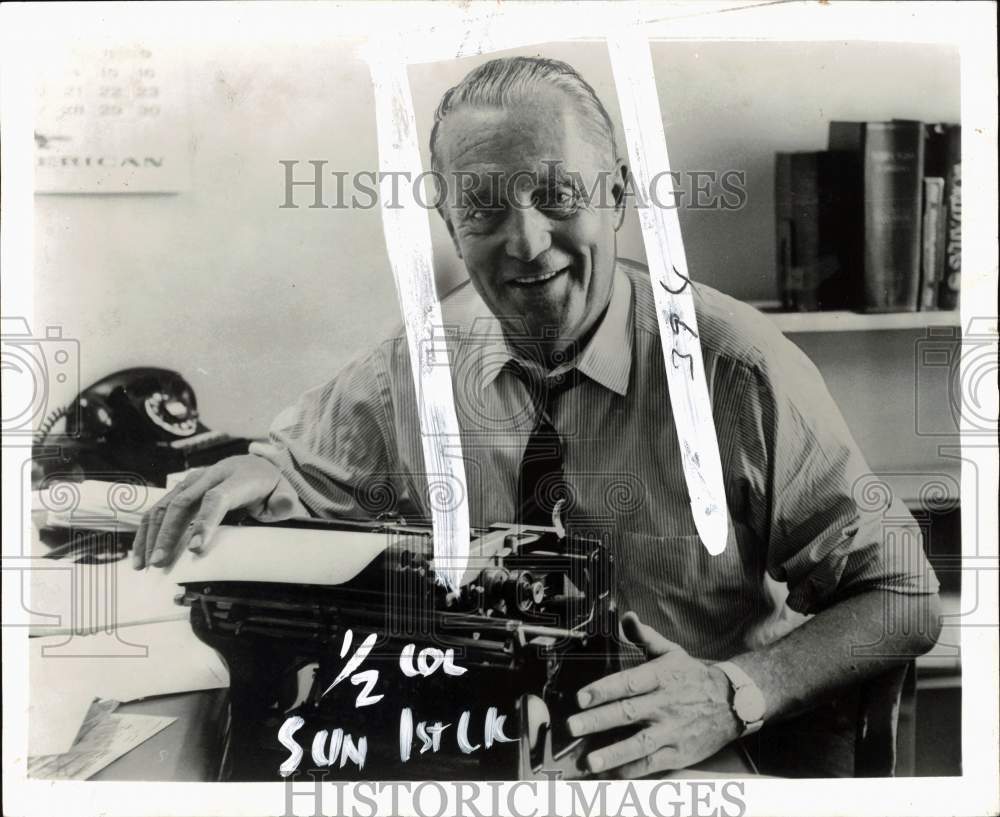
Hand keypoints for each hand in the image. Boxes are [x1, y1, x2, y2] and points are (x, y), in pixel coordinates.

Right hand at [132, 455, 290, 568]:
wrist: (255, 467)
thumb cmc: (269, 487)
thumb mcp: (283, 494)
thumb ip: (284, 502)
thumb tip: (282, 506)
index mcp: (238, 478)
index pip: (217, 498)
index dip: (205, 522)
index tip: (195, 548)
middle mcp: (211, 475)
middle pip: (183, 503)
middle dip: (169, 534)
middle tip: (161, 563)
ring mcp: (193, 481)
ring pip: (165, 504)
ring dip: (152, 535)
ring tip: (146, 563)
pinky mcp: (182, 489)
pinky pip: (158, 508)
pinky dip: (147, 530)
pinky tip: (141, 553)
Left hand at [567, 611, 741, 777]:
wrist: (732, 703)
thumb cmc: (694, 676)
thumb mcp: (672, 651)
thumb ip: (645, 636)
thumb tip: (627, 617)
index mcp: (661, 677)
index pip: (628, 682)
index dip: (603, 689)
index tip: (581, 697)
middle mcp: (665, 704)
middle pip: (628, 713)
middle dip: (598, 721)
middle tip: (572, 726)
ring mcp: (672, 731)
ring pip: (639, 745)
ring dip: (612, 754)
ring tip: (589, 761)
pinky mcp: (679, 753)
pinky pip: (652, 764)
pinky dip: (631, 770)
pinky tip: (610, 774)